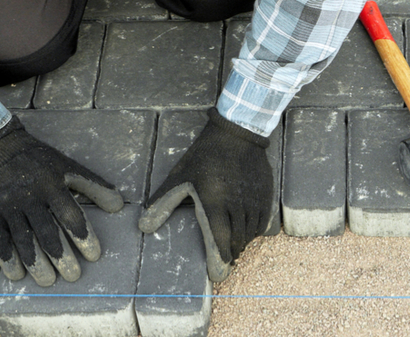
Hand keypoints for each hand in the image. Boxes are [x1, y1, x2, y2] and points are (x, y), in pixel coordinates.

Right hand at [0, 116, 122, 285]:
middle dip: (62, 257)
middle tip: (73, 276)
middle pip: (48, 233)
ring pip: (24, 240)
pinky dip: (8, 259)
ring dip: (36, 263)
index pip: (71, 217)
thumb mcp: (70, 167)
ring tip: (48, 281)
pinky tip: (17, 275)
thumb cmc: (41, 161)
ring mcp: (10, 207)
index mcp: (53, 186)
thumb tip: (118, 205)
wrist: (0, 148)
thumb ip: (94, 187)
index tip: (94, 255)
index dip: (84, 237)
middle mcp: (32, 198)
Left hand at [139, 108, 273, 281]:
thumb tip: (144, 228)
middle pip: (237, 241)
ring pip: (250, 233)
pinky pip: (263, 222)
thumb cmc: (205, 157)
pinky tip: (247, 231)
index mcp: (215, 204)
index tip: (218, 274)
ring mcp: (254, 201)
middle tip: (224, 261)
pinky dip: (254, 232)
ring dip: (242, 243)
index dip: (219, 260)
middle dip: (230, 254)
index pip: (220, 241)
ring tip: (234, 247)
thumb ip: (163, 203)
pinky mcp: (266, 196)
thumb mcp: (180, 177)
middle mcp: (237, 206)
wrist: (237, 135)